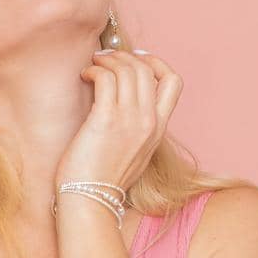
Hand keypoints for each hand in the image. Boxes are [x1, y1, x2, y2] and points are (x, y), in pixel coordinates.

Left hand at [55, 47, 182, 197]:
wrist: (91, 202)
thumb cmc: (102, 181)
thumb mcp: (133, 154)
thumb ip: (135, 129)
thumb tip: (118, 103)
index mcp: (159, 129)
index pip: (173, 82)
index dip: (156, 62)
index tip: (136, 58)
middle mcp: (149, 121)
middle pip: (147, 69)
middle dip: (124, 56)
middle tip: (105, 58)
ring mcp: (130, 120)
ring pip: (127, 69)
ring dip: (108, 60)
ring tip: (93, 66)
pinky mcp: (106, 120)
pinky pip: (106, 78)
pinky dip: (95, 70)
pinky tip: (85, 76)